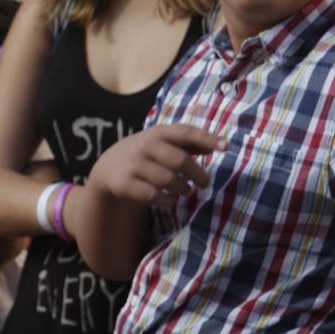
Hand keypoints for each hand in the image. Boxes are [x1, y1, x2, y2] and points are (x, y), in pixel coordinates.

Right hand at [86, 124, 226, 208]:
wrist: (108, 167)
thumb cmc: (146, 153)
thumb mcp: (163, 142)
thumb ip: (190, 143)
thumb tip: (219, 145)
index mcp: (158, 132)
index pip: (185, 132)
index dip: (206, 138)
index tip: (226, 147)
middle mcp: (145, 146)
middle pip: (179, 160)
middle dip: (197, 174)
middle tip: (205, 183)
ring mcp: (134, 165)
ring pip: (167, 180)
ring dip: (182, 188)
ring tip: (186, 191)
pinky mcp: (125, 184)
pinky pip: (151, 195)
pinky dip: (165, 201)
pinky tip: (169, 201)